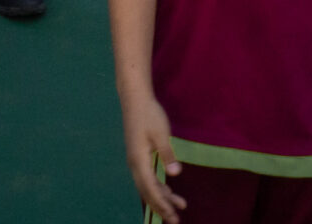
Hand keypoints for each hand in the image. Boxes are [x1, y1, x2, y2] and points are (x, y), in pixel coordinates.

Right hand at [121, 94, 185, 220]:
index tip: (173, 214)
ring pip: (147, 186)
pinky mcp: (139, 156)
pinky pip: (147, 178)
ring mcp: (135, 161)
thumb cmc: (149, 114)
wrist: (135, 99)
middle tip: (175, 220)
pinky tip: (169, 191)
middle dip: (161, 207)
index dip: (162, 203)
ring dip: (161, 198)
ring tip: (177, 208)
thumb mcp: (161, 133)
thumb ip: (167, 154)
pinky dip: (158, 187)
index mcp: (138, 160)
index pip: (150, 188)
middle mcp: (134, 164)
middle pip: (147, 192)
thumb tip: (175, 174)